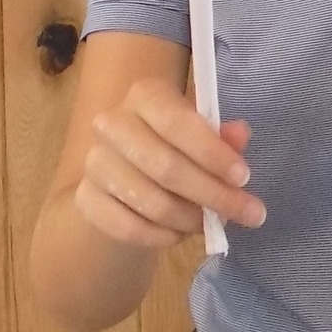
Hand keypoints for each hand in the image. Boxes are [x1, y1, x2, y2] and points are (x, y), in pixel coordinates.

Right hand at [72, 78, 265, 250]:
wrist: (122, 173)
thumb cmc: (173, 145)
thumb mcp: (201, 133)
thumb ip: (222, 135)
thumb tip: (239, 135)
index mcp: (145, 94)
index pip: (178, 123)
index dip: (213, 153)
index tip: (244, 178)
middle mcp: (113, 123)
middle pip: (166, 167)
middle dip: (212, 195)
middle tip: (246, 213)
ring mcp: (94, 162)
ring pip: (151, 202)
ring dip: (190, 219)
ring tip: (210, 223)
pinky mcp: (84, 199)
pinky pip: (129, 228)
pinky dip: (162, 237)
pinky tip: (180, 234)